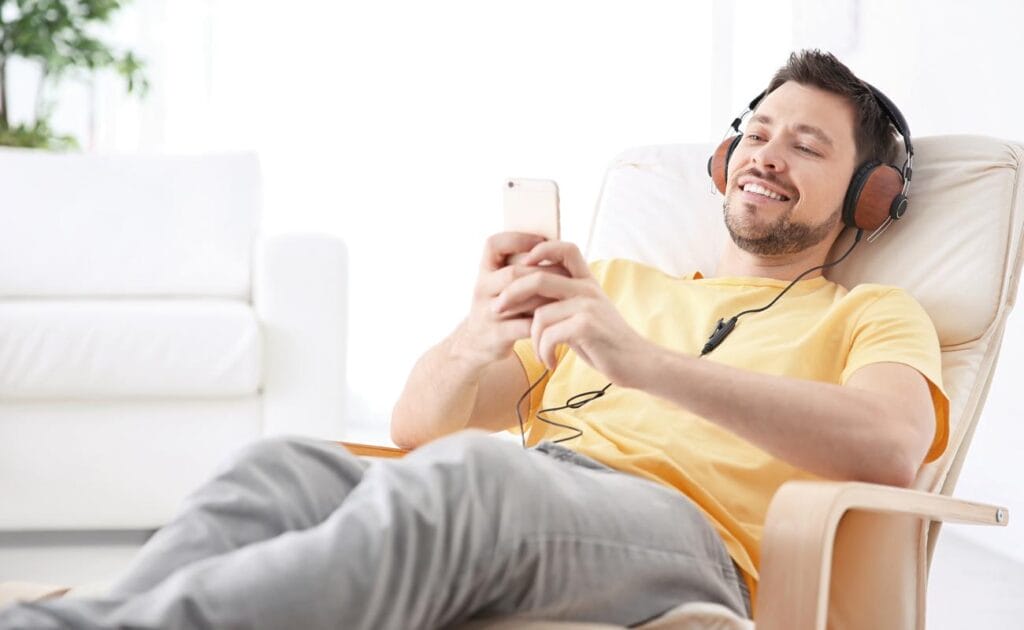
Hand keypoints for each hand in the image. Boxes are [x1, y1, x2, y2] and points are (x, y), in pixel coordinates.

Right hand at [452, 232, 570, 367]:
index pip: (493, 245)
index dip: (518, 239)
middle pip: (513, 273)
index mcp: (485, 271)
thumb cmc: (501, 307)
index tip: (542, 242)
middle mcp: (482, 289)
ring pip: (521, 299)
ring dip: (547, 297)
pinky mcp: (496, 335)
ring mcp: (487, 312)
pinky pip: (524, 325)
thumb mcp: (501, 284)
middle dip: (544, 272)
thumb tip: (557, 248)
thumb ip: (522, 268)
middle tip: (568, 275)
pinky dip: (543, 322)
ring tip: (567, 296)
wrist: (476, 345)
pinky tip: (556, 319)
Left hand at [491, 240, 651, 385]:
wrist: (637, 363)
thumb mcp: (586, 314)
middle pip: (538, 278)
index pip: (564, 248)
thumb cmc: (606, 342)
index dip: (540, 249)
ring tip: (541, 352)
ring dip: (533, 338)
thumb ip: (564, 300)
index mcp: (587, 281)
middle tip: (497, 311)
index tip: (521, 265)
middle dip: (511, 295)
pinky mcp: (587, 325)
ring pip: (540, 313)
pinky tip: (550, 362)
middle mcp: (587, 288)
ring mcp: (588, 305)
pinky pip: (548, 334)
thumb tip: (530, 293)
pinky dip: (544, 351)